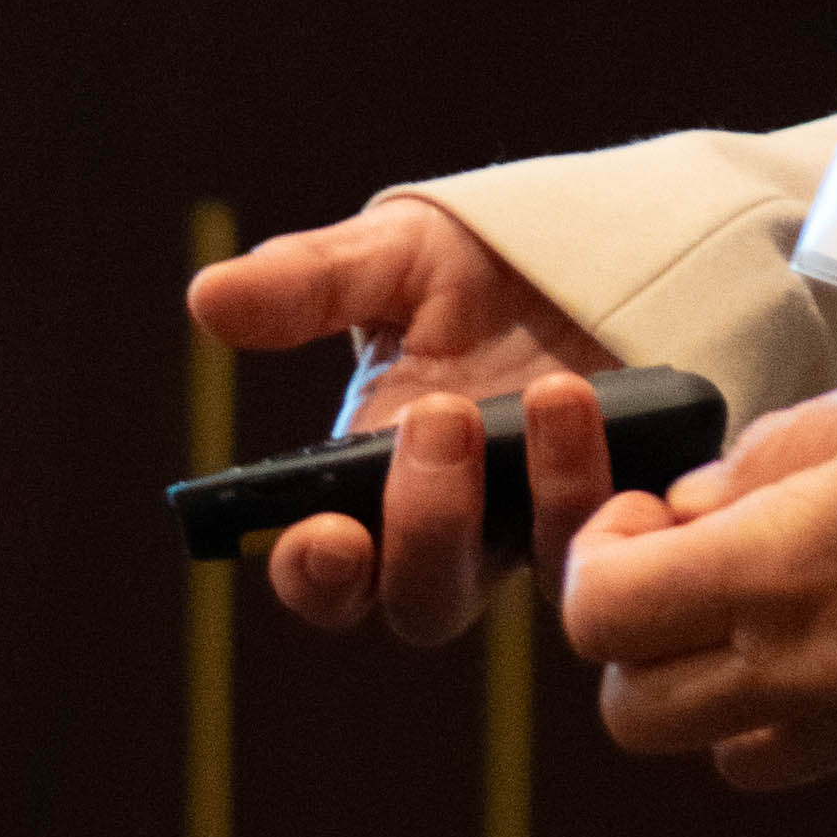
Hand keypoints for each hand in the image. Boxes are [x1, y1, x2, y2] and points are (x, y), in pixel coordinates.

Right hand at [189, 194, 614, 651]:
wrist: (608, 237)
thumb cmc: (479, 261)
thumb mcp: (394, 257)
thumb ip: (309, 283)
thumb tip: (207, 298)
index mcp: (375, 482)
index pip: (330, 575)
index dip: (317, 577)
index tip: (320, 535)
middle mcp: (459, 523)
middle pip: (424, 599)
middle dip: (423, 526)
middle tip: (438, 417)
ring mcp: (543, 521)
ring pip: (528, 578)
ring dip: (536, 497)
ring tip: (548, 392)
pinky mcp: (629, 505)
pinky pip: (618, 531)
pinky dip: (604, 479)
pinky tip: (600, 407)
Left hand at [557, 352, 836, 790]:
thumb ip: (772, 457)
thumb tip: (700, 502)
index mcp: (782, 567)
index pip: (603, 612)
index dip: (595, 560)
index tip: (642, 514)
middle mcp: (802, 669)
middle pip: (631, 708)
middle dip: (633, 635)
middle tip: (686, 559)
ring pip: (710, 749)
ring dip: (703, 683)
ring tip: (761, 601)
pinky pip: (799, 758)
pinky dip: (782, 711)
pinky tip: (833, 636)